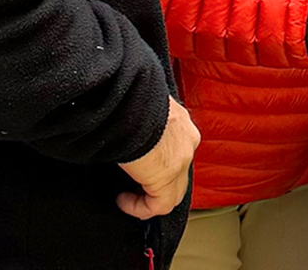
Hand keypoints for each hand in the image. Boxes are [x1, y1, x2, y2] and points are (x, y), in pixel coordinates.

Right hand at [117, 96, 199, 218]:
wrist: (131, 105)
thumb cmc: (130, 99)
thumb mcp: (139, 105)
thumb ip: (137, 116)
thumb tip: (121, 118)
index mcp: (180, 120)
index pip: (176, 145)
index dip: (159, 158)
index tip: (139, 163)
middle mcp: (186, 141)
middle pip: (178, 170)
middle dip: (158, 180)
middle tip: (134, 183)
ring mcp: (181, 161)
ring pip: (174, 191)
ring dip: (150, 197)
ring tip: (127, 196)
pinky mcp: (168, 180)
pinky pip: (160, 206)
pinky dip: (141, 208)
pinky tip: (122, 201)